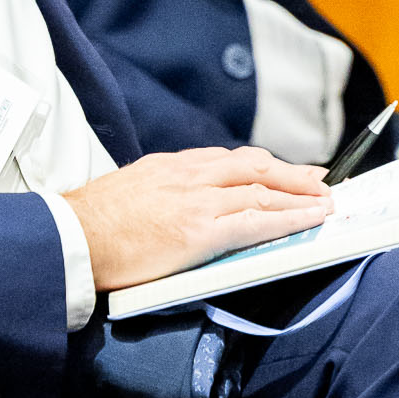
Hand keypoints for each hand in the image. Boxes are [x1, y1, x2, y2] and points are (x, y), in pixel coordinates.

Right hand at [65, 147, 331, 291]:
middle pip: (254, 167)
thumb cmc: (93, 223)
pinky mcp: (200, 231)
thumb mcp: (132, 190)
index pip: (230, 160)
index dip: (263, 165)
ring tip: (327, 203)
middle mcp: (190, 176)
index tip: (285, 170)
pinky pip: (255, 223)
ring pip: (262, 192)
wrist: (71, 237)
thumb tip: (181, 205)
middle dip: (292, 174)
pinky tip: (308, 222)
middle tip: (322, 180)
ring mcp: (197, 202)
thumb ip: (164, 191)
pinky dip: (288, 220)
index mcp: (173, 166)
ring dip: (300, 197)